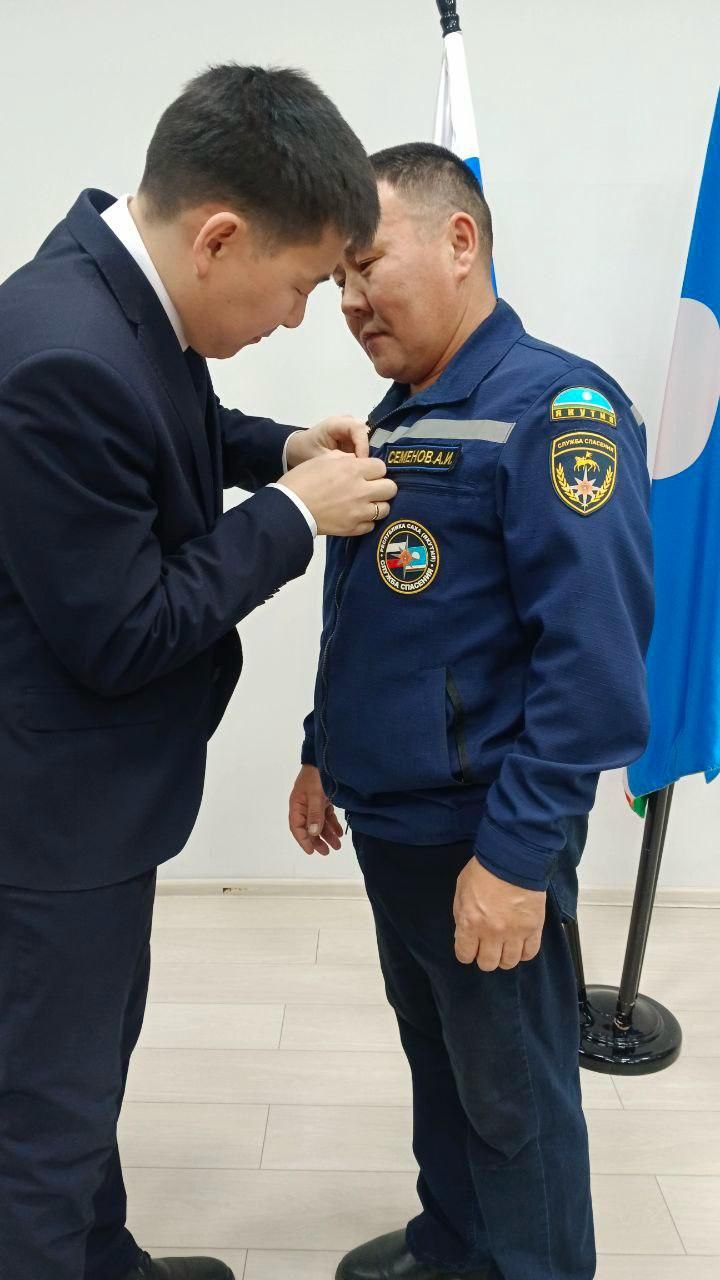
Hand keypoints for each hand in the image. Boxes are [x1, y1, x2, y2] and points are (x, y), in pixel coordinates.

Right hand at [277, 451, 396, 536]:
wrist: (289, 509)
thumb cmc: (301, 480)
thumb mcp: (322, 460)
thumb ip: (344, 460)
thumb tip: (357, 462)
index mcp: (353, 469)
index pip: (382, 467)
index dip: (375, 470)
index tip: (367, 473)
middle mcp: (361, 490)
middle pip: (390, 488)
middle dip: (382, 486)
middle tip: (371, 488)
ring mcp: (359, 512)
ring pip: (385, 508)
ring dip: (377, 505)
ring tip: (365, 504)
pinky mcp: (353, 528)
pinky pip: (371, 525)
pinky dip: (366, 521)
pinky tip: (356, 516)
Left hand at [286, 417, 369, 466]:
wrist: (298, 449)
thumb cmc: (306, 450)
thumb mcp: (320, 457)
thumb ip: (339, 460)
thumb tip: (358, 465)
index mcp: (335, 423)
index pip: (358, 428)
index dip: (363, 445)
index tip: (362, 463)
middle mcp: (345, 422)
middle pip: (363, 434)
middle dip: (363, 452)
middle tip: (360, 469)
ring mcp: (349, 429)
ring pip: (364, 441)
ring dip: (361, 455)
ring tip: (355, 469)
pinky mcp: (351, 437)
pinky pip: (360, 447)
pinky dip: (358, 457)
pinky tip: (352, 467)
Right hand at [289, 765, 342, 855]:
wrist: (324, 757)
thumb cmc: (316, 775)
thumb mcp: (315, 795)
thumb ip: (315, 814)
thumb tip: (313, 833)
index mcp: (297, 805)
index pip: (297, 827)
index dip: (304, 840)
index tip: (312, 851)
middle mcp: (304, 805)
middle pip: (309, 828)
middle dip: (317, 841)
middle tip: (327, 852)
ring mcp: (313, 802)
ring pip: (319, 823)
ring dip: (327, 834)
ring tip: (337, 846)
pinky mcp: (323, 799)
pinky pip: (326, 816)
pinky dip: (332, 824)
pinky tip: (340, 833)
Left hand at [453, 857, 545, 971]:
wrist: (513, 858)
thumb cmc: (484, 870)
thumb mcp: (461, 891)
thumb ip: (462, 915)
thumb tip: (465, 933)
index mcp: (470, 923)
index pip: (465, 955)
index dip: (466, 953)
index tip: (470, 948)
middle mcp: (492, 932)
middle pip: (488, 963)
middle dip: (485, 957)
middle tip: (487, 947)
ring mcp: (514, 932)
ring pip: (509, 962)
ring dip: (504, 957)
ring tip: (504, 946)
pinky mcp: (533, 928)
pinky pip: (529, 953)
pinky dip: (523, 953)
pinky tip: (519, 945)